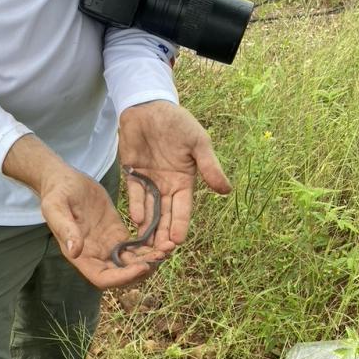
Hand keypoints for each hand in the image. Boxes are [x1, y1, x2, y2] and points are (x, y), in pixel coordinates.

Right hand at [2, 134, 163, 288]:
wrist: (63, 179)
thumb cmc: (57, 192)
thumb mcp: (56, 207)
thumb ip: (65, 229)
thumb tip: (75, 252)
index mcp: (81, 256)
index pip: (103, 279)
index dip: (123, 278)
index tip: (141, 266)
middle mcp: (96, 256)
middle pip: (123, 275)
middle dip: (144, 269)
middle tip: (162, 254)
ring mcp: (109, 246)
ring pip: (133, 263)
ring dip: (151, 259)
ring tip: (169, 247)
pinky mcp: (118, 233)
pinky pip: (137, 247)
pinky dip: (151, 246)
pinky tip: (165, 238)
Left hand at [118, 101, 231, 252]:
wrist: (149, 105)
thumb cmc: (178, 122)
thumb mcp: (198, 143)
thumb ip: (209, 167)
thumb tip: (226, 191)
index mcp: (185, 181)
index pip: (183, 208)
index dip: (181, 224)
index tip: (178, 241)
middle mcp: (167, 186)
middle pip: (166, 215)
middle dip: (164, 233)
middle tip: (161, 252)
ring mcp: (149, 182)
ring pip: (150, 210)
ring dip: (149, 227)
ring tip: (147, 245)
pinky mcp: (132, 175)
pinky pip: (133, 195)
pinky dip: (135, 207)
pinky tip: (137, 220)